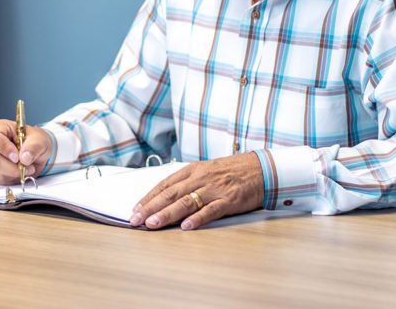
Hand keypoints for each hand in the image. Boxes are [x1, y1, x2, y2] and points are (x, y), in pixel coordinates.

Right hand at [0, 120, 51, 184]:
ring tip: (27, 168)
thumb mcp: (40, 140)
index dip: (4, 148)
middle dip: (10, 165)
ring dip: (13, 172)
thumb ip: (34, 147)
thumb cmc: (36, 142)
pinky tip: (20, 172)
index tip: (17, 157)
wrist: (38, 155)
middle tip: (26, 166)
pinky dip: (11, 178)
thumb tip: (24, 157)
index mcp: (0, 128)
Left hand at [130, 153, 263, 229]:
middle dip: (151, 207)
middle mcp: (201, 178)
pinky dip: (198, 218)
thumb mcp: (206, 170)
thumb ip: (188, 182)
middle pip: (171, 194)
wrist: (260, 168)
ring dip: (168, 214)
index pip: (165, 184)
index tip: (135, 209)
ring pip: (186, 202)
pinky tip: (186, 227)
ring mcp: (214, 189)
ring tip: (153, 224)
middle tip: (136, 220)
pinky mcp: (229, 200)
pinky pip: (211, 210)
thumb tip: (166, 197)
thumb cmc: (232, 171)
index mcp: (193, 170)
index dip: (149, 197)